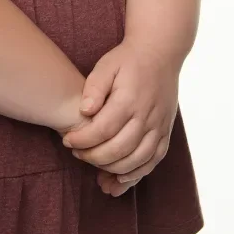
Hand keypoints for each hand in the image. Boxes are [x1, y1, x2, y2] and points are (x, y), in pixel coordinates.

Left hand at [61, 39, 179, 193]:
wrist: (159, 54)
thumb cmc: (127, 60)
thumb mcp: (106, 65)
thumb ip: (94, 87)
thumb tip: (84, 111)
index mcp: (129, 99)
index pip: (102, 129)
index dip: (82, 140)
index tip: (67, 141)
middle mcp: (146, 116)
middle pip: (118, 149)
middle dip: (93, 157)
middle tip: (77, 154)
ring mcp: (159, 127)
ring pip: (137, 160)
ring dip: (113, 170)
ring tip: (94, 170)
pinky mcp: (165, 133)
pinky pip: (153, 161)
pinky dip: (136, 174)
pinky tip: (119, 179)